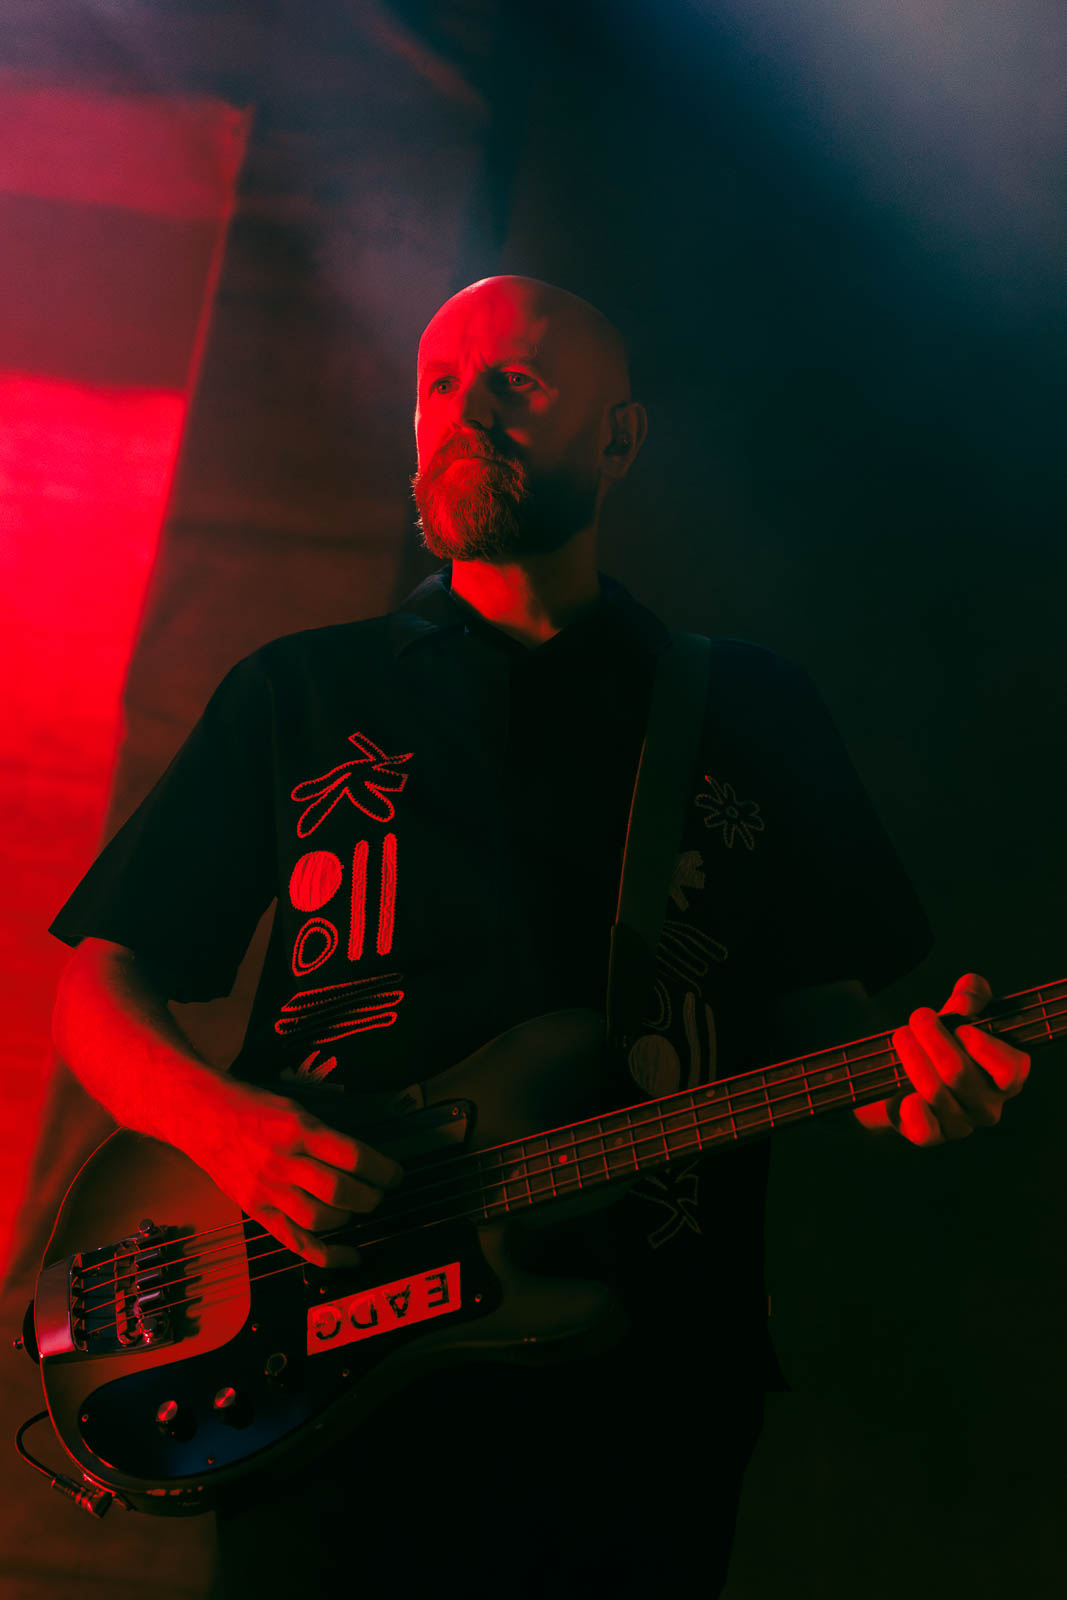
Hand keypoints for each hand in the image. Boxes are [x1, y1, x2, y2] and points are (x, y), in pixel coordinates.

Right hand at [192, 1079, 403, 1266]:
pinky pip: (294, 1242)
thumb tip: (366, 1158)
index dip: (382, 1169)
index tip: (396, 1174)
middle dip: (371, 1196)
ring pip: (320, 1218)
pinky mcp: (256, 1212)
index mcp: (296, 1130)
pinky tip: (351, 1256)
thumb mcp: (294, 1107)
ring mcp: (267, 1191)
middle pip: (339, 1191)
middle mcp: (282, 1163)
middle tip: (381, 1192)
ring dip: (350, 1218)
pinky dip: (327, 1255)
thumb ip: (326, 1134)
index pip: (352, 1156)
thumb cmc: (251, 1107)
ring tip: (360, 1208)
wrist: (201, 1117)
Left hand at [856, 973, 1029, 1143]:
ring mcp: (961, 1124)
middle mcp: (988, 1105)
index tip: (959, 1025)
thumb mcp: (958, 1011)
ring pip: (935, 1091)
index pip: (1012, 1069)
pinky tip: (903, 1091)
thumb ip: (971, 995)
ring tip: (902, 1036)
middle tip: (917, 1017)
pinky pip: (924, 1127)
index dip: (983, 1045)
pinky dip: (911, 1106)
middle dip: (933, 1038)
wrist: (902, 1075)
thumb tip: (966, 1001)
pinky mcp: (931, 1136)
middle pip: (960, 1072)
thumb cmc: (941, 1041)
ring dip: (912, 1056)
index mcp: (1005, 1077)